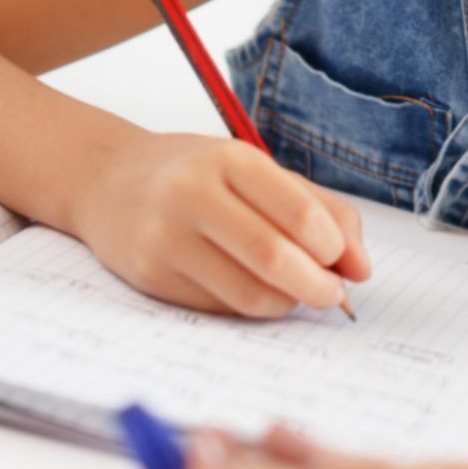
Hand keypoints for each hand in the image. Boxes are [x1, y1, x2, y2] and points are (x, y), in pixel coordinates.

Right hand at [75, 131, 371, 317]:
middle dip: (318, 286)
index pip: (298, 213)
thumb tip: (362, 268)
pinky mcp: (150, 277)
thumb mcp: (258, 171)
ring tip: (297, 294)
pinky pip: (219, 308)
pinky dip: (251, 308)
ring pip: (247, 292)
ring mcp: (165, 239)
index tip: (345, 262)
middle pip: (273, 257)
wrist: (105, 179)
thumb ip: (321, 210)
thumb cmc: (196, 174)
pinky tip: (257, 292)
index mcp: (229, 160)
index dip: (333, 248)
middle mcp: (192, 195)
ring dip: (287, 303)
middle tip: (333, 295)